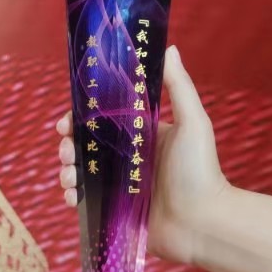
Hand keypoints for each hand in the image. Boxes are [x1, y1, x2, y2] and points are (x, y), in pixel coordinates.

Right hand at [56, 46, 228, 265]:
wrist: (204, 224)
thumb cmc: (201, 171)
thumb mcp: (192, 123)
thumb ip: (179, 86)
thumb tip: (169, 47)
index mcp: (143, 134)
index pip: (103, 120)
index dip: (81, 119)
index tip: (67, 121)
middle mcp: (129, 158)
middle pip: (87, 146)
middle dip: (69, 146)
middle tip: (66, 151)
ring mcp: (121, 185)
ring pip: (82, 172)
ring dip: (67, 171)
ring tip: (69, 176)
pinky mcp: (117, 211)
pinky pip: (87, 201)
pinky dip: (73, 197)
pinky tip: (72, 197)